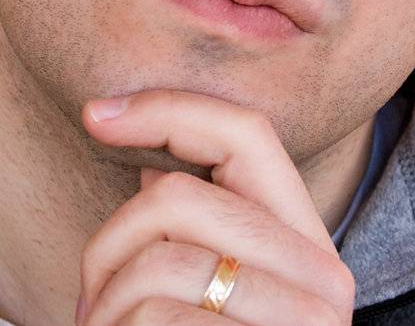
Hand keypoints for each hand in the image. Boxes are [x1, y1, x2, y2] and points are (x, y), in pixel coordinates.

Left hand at [75, 90, 354, 324]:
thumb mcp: (214, 290)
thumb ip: (196, 225)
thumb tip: (147, 147)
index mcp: (309, 248)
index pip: (247, 134)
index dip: (169, 109)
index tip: (96, 114)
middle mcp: (324, 279)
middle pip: (180, 197)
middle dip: (109, 245)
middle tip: (90, 302)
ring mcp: (307, 320)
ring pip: (161, 262)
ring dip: (108, 302)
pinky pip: (160, 316)